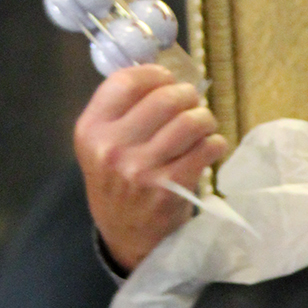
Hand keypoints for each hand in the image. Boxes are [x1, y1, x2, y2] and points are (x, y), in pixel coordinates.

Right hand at [73, 65, 228, 271]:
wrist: (125, 236)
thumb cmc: (118, 182)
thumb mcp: (102, 145)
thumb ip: (123, 110)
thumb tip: (163, 72)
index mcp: (91, 130)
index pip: (125, 82)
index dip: (154, 73)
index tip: (167, 79)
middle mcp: (112, 148)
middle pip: (165, 97)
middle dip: (187, 94)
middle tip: (192, 102)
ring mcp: (141, 169)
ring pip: (191, 121)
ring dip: (205, 118)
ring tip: (202, 125)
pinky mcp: (171, 186)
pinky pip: (208, 147)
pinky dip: (215, 143)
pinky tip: (209, 148)